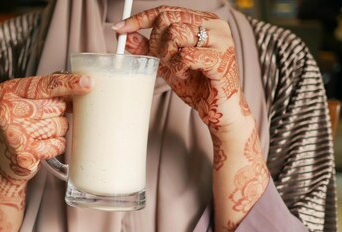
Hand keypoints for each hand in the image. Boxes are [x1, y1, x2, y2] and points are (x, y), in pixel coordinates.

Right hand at [0, 73, 92, 182]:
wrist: (2, 159)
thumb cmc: (20, 126)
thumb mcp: (27, 102)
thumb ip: (48, 93)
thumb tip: (83, 87)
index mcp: (9, 90)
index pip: (46, 84)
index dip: (69, 83)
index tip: (89, 82)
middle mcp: (9, 109)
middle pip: (56, 106)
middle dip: (58, 113)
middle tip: (41, 120)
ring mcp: (15, 132)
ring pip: (59, 125)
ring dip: (57, 131)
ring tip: (39, 135)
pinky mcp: (24, 153)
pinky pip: (57, 144)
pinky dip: (55, 146)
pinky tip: (41, 147)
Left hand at [114, 6, 249, 132]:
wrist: (219, 110)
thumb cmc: (197, 85)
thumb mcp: (167, 64)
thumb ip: (148, 49)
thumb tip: (125, 36)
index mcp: (202, 21)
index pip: (165, 10)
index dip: (140, 19)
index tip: (119, 28)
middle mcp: (214, 25)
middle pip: (167, 20)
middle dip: (156, 44)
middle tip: (165, 62)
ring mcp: (221, 40)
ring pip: (175, 34)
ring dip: (168, 57)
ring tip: (179, 70)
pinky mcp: (221, 59)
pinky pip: (186, 56)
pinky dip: (179, 68)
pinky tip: (187, 75)